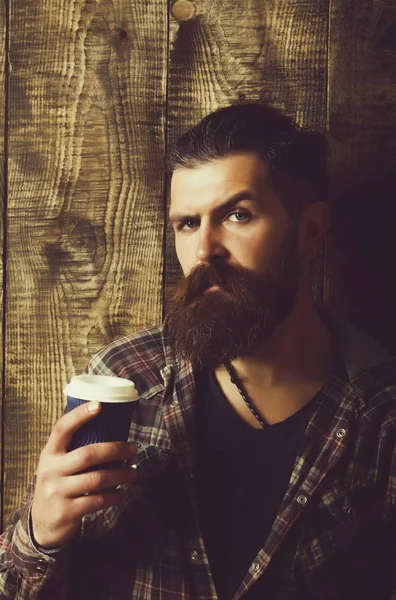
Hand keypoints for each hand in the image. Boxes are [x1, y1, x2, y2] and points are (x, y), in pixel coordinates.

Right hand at [31, 402, 137, 548]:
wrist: (40, 525)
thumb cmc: (57, 485)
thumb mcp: (56, 465)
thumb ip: (73, 450)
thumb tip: (109, 429)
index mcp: (49, 454)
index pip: (62, 429)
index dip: (80, 415)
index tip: (99, 405)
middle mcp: (51, 471)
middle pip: (88, 454)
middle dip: (115, 450)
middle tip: (133, 449)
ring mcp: (57, 492)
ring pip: (97, 479)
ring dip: (120, 475)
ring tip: (133, 473)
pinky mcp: (67, 512)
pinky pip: (97, 501)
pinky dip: (114, 496)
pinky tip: (122, 493)